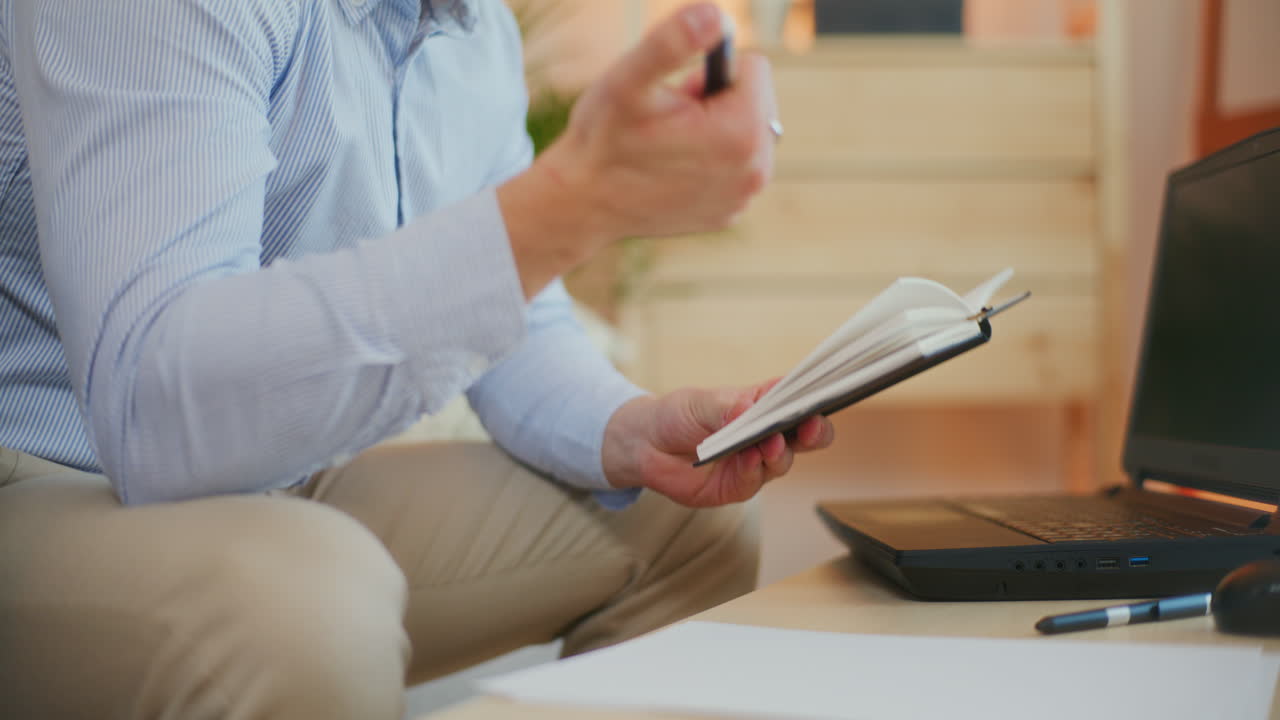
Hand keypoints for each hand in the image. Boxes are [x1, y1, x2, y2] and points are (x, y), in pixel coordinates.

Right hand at [498, 2, 777, 297]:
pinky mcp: (729, 213)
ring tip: (669, 146)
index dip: (707, 73)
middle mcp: (755, 171)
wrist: (582, 203)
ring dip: (714, 131)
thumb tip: (716, 14)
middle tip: (669, 123)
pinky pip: (733, 167)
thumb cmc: (602, 138)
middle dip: (715, 102)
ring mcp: (743, 197)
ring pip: (744, 134)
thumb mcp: (629, 80)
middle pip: (754, 102)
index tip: (676, 98)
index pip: (753, 68)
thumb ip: (671, 42)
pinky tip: (672, 172)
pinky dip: (710, 163)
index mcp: (743, 132)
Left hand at [602, 381, 834, 507]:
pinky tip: (747, 459)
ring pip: (783, 461)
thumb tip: (751, 409)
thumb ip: (728, 407)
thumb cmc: (678, 414)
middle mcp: (766, 435)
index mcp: (764, 406)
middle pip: (806, 436)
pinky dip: (753, 469)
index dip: (813, 401)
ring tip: (769, 443)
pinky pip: (754, 481)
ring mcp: (755, 463)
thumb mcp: (702, 401)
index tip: (818, 400)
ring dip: (778, 452)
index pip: (798, 402)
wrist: (645, 444)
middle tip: (810, 427)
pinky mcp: (738, 486)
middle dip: (814, 432)